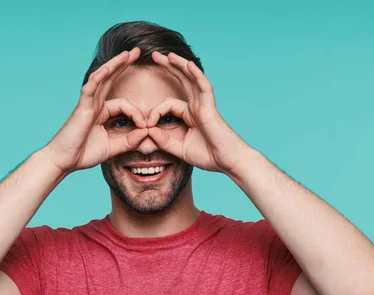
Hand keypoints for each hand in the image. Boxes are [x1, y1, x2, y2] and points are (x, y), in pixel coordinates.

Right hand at [45, 47, 149, 173]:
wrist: (64, 161)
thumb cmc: (84, 154)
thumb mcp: (113, 147)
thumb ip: (130, 140)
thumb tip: (148, 132)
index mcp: (102, 113)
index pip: (124, 105)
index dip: (138, 114)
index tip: (146, 127)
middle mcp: (95, 105)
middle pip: (111, 79)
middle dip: (124, 65)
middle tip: (137, 51)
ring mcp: (88, 104)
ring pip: (102, 79)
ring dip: (115, 64)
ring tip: (129, 53)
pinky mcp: (82, 107)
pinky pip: (91, 88)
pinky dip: (100, 77)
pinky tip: (109, 67)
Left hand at [146, 51, 250, 173]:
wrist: (228, 161)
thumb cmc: (208, 156)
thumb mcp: (179, 149)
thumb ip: (164, 141)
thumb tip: (148, 130)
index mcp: (189, 115)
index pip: (167, 104)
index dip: (154, 112)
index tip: (146, 125)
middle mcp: (197, 107)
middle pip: (182, 81)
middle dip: (168, 67)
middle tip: (154, 55)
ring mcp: (204, 105)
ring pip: (191, 79)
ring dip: (180, 65)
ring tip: (167, 54)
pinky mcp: (210, 108)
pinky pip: (204, 87)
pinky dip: (196, 75)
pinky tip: (188, 65)